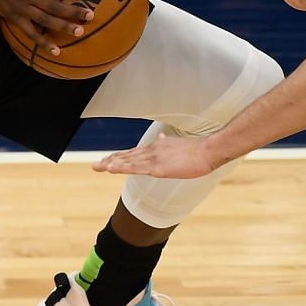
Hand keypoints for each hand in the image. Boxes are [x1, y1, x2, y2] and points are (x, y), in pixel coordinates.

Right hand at [0, 0, 95, 55]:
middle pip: (53, 5)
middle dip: (72, 11)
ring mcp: (21, 9)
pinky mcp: (16, 19)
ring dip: (62, 27)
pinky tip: (56, 51)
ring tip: (79, 31)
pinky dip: (43, 43)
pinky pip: (31, 33)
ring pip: (45, 20)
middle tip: (90, 15)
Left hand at [93, 134, 222, 178]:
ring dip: (112, 164)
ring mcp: (154, 158)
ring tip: (98, 166)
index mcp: (158, 147)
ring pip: (128, 162)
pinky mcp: (158, 167)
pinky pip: (136, 168)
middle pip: (127, 156)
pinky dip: (122, 167)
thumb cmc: (198, 151)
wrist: (209, 151)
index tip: (108, 160)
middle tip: (96, 165)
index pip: (135, 152)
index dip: (121, 157)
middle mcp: (153, 151)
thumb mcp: (179, 146)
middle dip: (111, 160)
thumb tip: (161, 137)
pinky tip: (111, 167)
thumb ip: (167, 143)